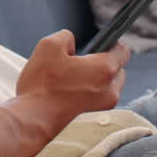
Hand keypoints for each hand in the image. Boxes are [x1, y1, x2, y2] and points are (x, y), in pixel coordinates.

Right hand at [14, 30, 129, 134]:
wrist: (33, 119)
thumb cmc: (42, 85)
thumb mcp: (49, 46)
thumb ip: (66, 37)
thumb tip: (72, 42)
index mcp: (104, 68)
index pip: (123, 52)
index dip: (111, 44)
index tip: (100, 43)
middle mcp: (110, 88)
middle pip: (117, 69)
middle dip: (102, 63)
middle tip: (80, 62)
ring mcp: (104, 105)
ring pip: (109, 85)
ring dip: (97, 79)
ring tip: (73, 78)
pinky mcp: (94, 115)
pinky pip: (100, 98)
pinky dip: (90, 93)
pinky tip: (70, 91)